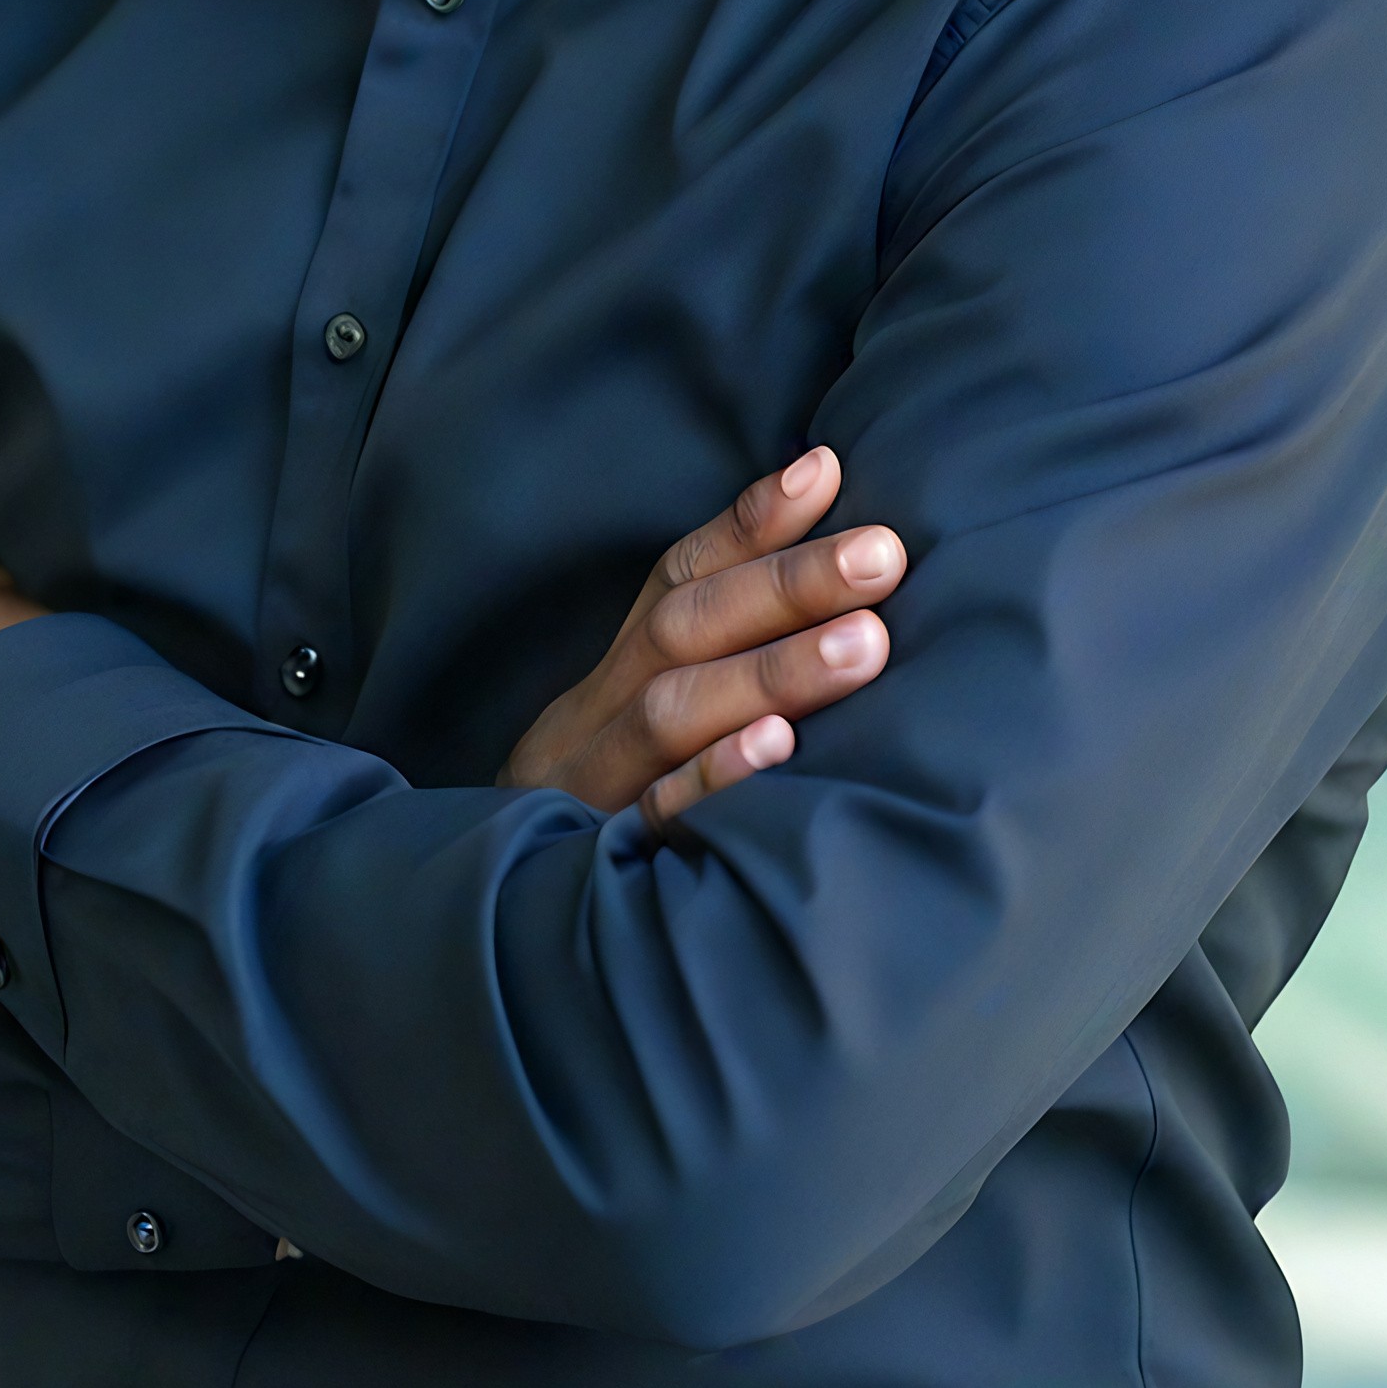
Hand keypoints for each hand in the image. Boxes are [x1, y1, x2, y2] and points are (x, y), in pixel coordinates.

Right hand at [501, 447, 907, 832]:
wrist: (502, 915)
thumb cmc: (622, 784)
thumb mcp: (657, 696)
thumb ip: (731, 610)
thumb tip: (827, 483)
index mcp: (621, 666)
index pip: (682, 577)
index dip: (752, 523)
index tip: (828, 472)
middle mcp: (600, 710)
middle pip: (685, 630)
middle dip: (788, 587)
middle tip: (884, 557)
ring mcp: (596, 784)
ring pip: (671, 713)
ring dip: (770, 673)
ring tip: (864, 645)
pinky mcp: (601, 859)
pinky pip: (654, 818)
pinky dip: (712, 780)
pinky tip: (778, 753)